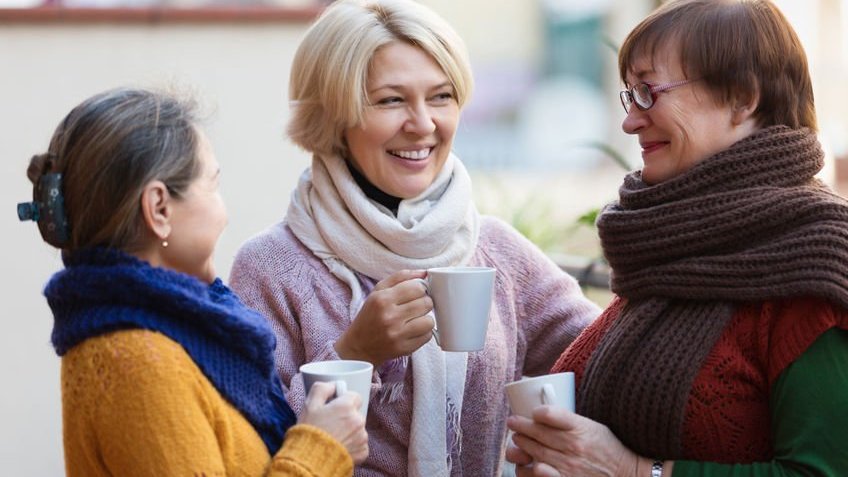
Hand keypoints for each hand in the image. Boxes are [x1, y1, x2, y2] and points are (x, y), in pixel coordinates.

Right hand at [298, 382, 368, 463]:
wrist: (310, 460)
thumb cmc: (309, 431)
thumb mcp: (309, 405)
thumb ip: (321, 388)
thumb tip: (333, 385)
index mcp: (347, 406)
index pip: (355, 396)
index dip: (344, 401)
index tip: (336, 407)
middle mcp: (358, 420)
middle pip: (356, 413)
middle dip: (347, 416)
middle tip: (332, 424)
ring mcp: (362, 437)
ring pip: (359, 429)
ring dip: (350, 431)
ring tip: (334, 437)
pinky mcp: (363, 451)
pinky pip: (360, 444)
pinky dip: (353, 445)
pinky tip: (340, 447)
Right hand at [335, 269, 433, 366]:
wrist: (358, 346)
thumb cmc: (370, 316)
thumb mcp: (378, 291)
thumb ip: (400, 277)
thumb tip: (424, 273)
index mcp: (382, 299)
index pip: (417, 288)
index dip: (420, 290)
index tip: (415, 294)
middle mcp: (389, 316)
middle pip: (426, 303)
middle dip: (424, 303)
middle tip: (415, 307)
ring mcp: (397, 334)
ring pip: (429, 321)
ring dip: (425, 319)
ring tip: (415, 319)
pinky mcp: (403, 348)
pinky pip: (427, 336)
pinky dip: (423, 333)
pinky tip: (413, 331)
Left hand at [506, 406, 645, 476]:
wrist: (625, 474)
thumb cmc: (607, 448)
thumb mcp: (592, 427)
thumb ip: (569, 421)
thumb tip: (540, 414)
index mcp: (580, 428)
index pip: (550, 414)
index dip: (537, 412)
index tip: (532, 412)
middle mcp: (573, 446)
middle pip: (538, 433)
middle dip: (520, 427)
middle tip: (513, 423)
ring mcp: (568, 466)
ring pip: (535, 452)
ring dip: (520, 445)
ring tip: (517, 440)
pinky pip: (539, 474)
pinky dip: (528, 469)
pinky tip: (525, 465)